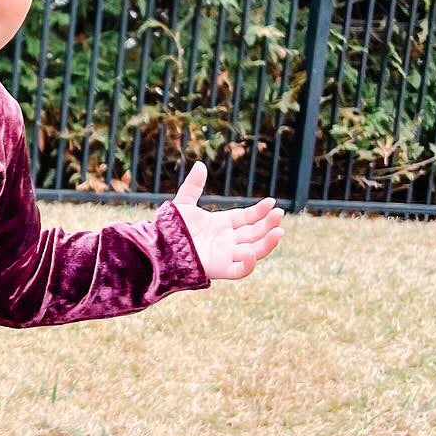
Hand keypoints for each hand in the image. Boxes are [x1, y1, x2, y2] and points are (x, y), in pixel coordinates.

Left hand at [170, 161, 282, 280]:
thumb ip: (192, 186)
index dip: (260, 211)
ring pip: (254, 251)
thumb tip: (200, 164)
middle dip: (268, 224)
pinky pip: (240, 271)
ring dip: (268, 242)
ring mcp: (225, 255)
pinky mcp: (220, 269)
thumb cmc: (168, 228)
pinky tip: (252, 251)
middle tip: (279, 214)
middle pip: (254, 233)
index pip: (247, 218)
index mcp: (221, 225)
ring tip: (279, 231)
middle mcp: (226, 241)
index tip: (272, 202)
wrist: (156, 247)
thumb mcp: (183, 204)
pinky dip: (249, 264)